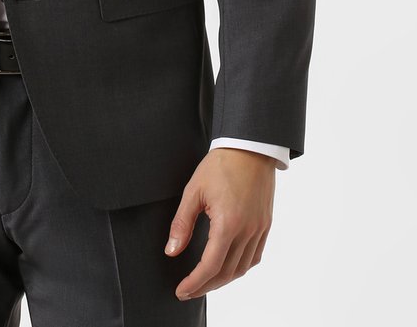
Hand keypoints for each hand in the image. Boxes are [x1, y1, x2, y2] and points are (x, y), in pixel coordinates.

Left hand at [165, 147, 274, 300]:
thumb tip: (171, 250)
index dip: (194, 282)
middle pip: (226, 272)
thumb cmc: (221, 165)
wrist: (249, 147)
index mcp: (228, 223)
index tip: (181, 290)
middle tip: (188, 290)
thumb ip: (182, 223)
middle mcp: (247, 231)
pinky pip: (255, 256)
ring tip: (205, 282)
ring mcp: (259, 229)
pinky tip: (228, 266)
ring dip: (223, 279)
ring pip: (242, 268)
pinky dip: (240, 267)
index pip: (210, 266)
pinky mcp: (265, 224)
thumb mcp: (194, 191)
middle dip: (206, 286)